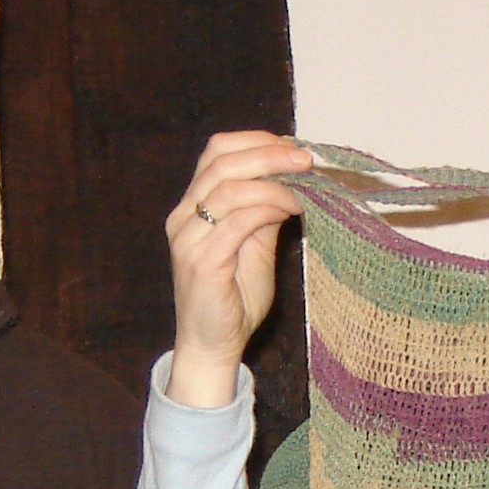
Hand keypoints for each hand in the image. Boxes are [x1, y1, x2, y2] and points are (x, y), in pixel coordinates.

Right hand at [164, 131, 311, 405]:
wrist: (211, 346)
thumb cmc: (234, 298)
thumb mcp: (255, 244)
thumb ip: (265, 210)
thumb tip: (292, 178)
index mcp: (192, 206)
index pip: (217, 152)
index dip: (256, 142)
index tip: (293, 149)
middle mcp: (182, 217)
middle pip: (221, 161)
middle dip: (268, 154)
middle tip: (306, 161)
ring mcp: (188, 239)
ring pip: (228, 188)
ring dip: (273, 182)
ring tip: (304, 189)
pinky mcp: (201, 262)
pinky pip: (236, 221)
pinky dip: (267, 208)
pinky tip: (291, 210)